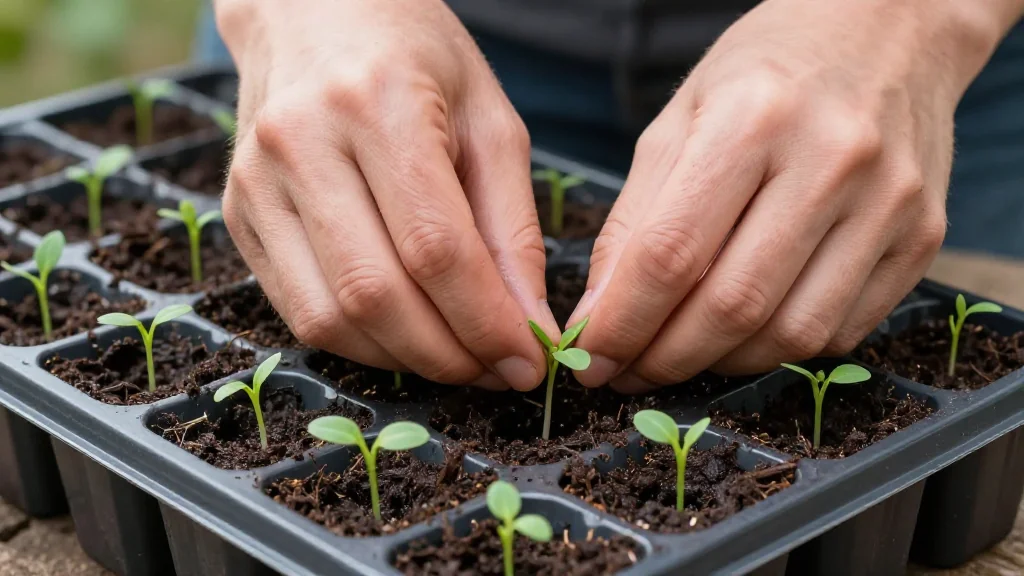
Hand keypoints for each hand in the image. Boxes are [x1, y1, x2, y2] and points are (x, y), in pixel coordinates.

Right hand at [215, 0, 557, 389]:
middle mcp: (302, 142)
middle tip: (496, 370)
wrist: (314, 14)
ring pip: (330, 317)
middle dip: (449, 354)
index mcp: (377, 103)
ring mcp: (256, 182)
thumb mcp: (491, 123)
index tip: (529, 362)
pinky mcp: (238, 215)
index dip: (487, 322)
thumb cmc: (417, 59)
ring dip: (405, 360)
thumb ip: (512, 228)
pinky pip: (298, 312)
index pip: (435, 248)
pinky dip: (360, 344)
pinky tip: (405, 337)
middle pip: (376, 293)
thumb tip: (528, 328)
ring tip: (457, 357)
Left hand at [569, 0, 1010, 391]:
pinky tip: (746, 334)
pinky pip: (841, 331)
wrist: (888, 31)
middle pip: (733, 305)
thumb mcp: (679, 121)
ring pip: (792, 334)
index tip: (590, 358)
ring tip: (683, 353)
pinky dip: (780, 350)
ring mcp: (889, 204)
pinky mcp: (923, 238)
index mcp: (754, 118)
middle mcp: (833, 161)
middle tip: (629, 371)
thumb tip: (599, 317)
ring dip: (721, 364)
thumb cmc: (765, 72)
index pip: (672, 253)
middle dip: (664, 358)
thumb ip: (634, 221)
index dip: (622, 322)